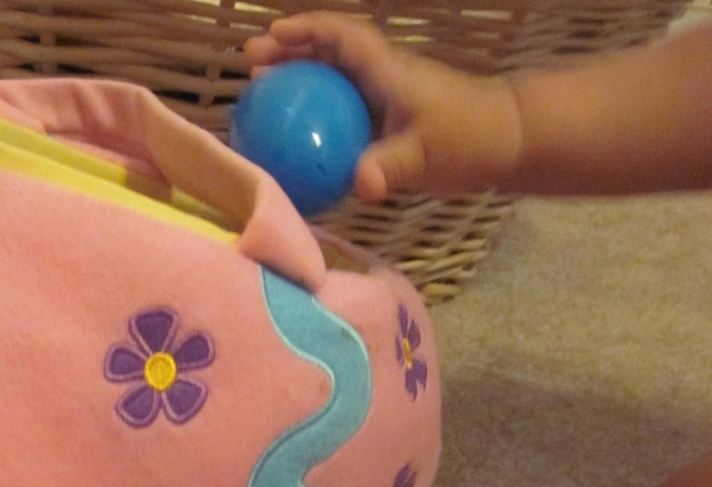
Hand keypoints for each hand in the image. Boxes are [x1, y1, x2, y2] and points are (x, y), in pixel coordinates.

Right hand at [245, 13, 522, 198]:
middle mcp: (381, 78)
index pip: (342, 37)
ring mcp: (384, 98)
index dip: (306, 31)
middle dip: (288, 53)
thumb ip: (390, 167)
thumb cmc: (471, 137)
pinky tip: (298, 140)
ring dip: (299, 82)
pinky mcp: (388, 121)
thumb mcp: (427, 156)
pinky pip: (342, 112)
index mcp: (388, 72)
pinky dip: (317, 115)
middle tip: (251, 67)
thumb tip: (358, 185)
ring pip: (332, 81)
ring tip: (263, 96)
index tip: (272, 35)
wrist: (506, 140)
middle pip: (328, 54)